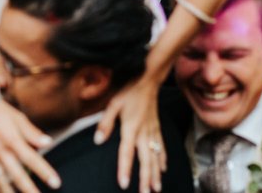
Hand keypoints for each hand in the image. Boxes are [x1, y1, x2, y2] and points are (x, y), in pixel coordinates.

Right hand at [0, 85, 58, 192]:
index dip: (45, 172)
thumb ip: (32, 132)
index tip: (55, 183)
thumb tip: (48, 142)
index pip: (32, 159)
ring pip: (2, 182)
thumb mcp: (18, 117)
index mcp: (12, 139)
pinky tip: (4, 192)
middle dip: (30, 190)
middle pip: (18, 176)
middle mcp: (1, 151)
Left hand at [95, 76, 164, 192]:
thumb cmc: (129, 90)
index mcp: (131, 128)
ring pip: (156, 157)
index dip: (124, 169)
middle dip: (146, 179)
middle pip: (146, 160)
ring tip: (156, 189)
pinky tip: (163, 169)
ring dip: (156, 174)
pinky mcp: (157, 128)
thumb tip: (98, 140)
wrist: (148, 79)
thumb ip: (105, 123)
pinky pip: (162, 147)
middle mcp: (144, 133)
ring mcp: (153, 131)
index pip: (126, 153)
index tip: (124, 184)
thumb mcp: (113, 103)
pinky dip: (163, 159)